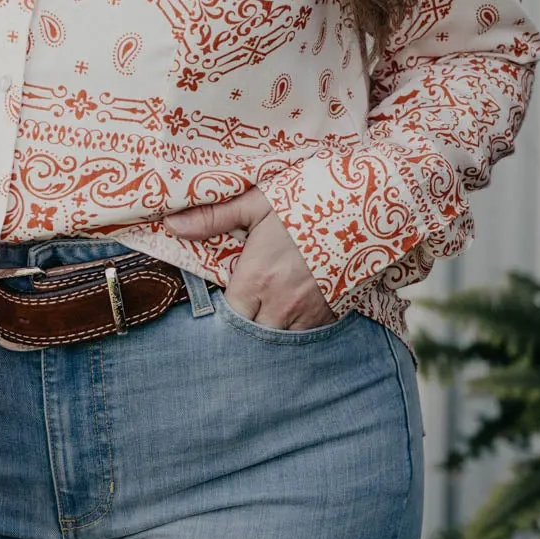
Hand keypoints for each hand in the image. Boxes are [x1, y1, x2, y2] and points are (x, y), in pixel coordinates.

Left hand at [162, 187, 335, 328]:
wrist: (366, 205)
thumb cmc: (307, 200)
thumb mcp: (258, 202)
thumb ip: (214, 218)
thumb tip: (172, 226)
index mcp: (257, 279)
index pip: (229, 316)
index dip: (226, 309)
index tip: (230, 293)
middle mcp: (281, 304)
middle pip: (252, 333)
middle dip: (247, 322)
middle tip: (249, 302)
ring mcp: (309, 313)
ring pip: (280, 339)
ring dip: (272, 327)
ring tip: (271, 306)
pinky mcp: (332, 315)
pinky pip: (307, 335)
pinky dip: (297, 327)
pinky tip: (295, 307)